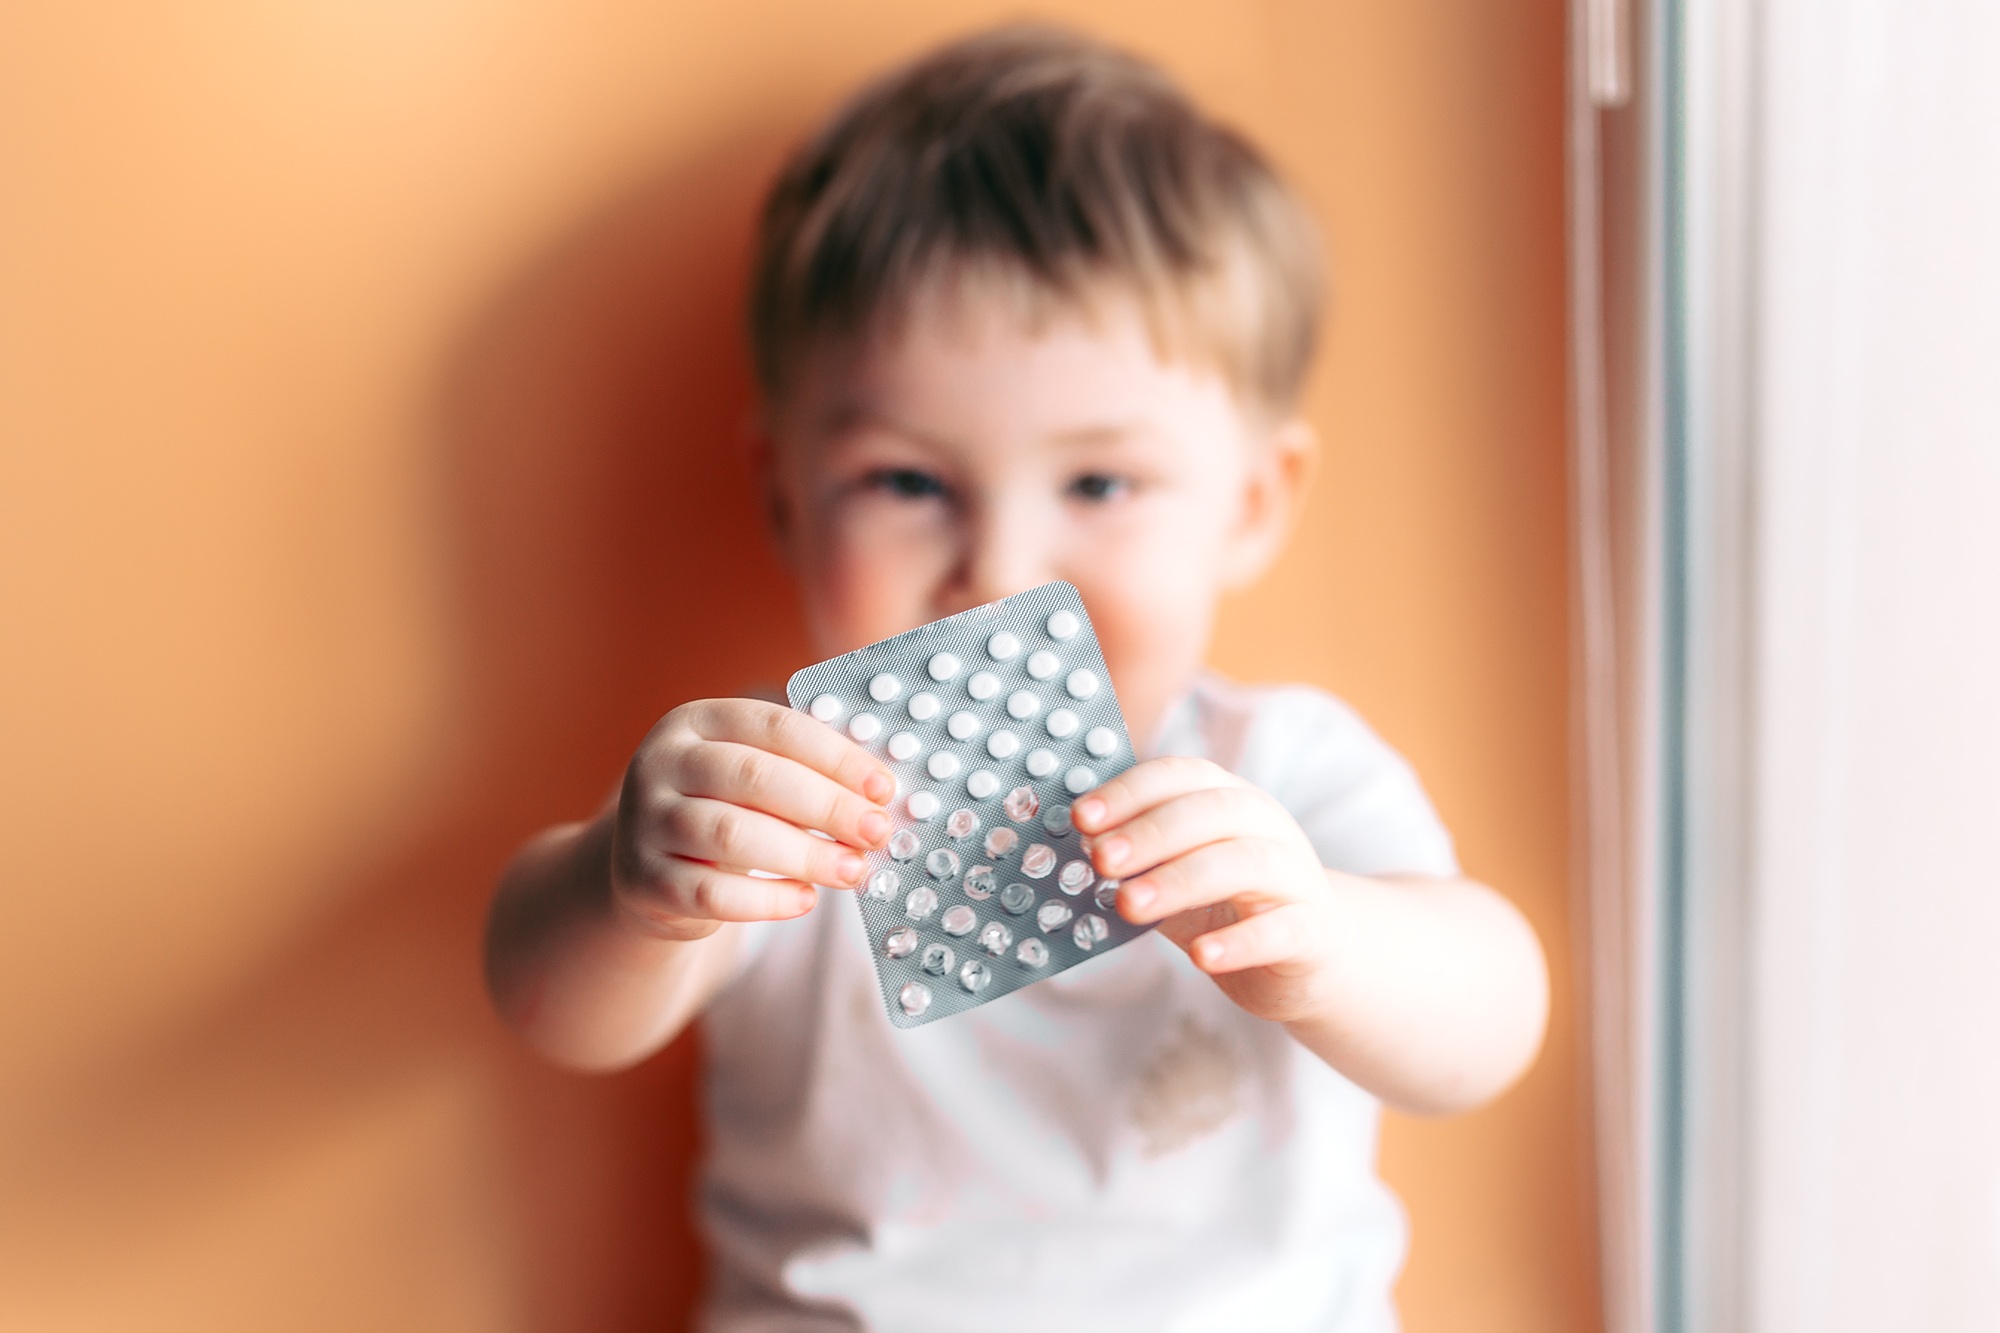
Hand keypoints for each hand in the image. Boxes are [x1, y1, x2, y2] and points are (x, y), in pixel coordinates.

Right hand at [610, 699, 895, 939]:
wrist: (644, 868)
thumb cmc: (722, 810)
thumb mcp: (749, 776)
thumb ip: (803, 772)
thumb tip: (880, 795)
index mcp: (696, 721)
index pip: (775, 726)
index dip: (836, 756)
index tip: (883, 788)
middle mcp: (661, 763)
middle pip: (754, 777)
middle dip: (827, 805)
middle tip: (877, 831)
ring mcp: (644, 822)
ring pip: (732, 835)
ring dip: (805, 855)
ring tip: (853, 870)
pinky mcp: (643, 881)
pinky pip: (712, 893)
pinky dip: (767, 899)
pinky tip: (806, 899)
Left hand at [1072, 756, 1340, 1025]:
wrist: (1312, 954)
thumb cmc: (1228, 905)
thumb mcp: (1176, 871)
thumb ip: (1134, 860)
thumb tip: (1067, 853)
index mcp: (1228, 798)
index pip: (1180, 776)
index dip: (1130, 791)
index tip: (1082, 817)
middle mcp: (1266, 826)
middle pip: (1211, 812)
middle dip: (1149, 832)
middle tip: (1100, 860)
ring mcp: (1294, 876)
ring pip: (1244, 863)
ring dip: (1182, 880)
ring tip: (1130, 904)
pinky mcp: (1310, 930)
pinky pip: (1280, 929)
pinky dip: (1239, 941)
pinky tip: (1201, 957)